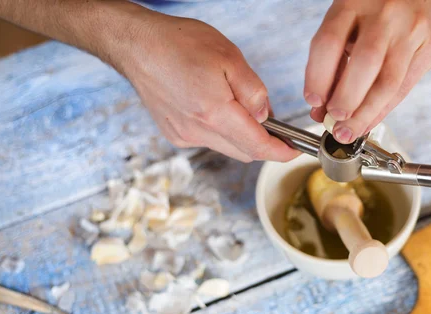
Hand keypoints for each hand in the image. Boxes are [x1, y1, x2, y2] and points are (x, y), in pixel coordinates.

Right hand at [118, 16, 298, 161]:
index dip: (280, 152)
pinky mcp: (174, 134)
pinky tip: (213, 107)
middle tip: (272, 123)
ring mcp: (184, 135)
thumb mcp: (229, 57)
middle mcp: (198, 131)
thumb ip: (253, 90)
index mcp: (215, 113)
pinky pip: (208, 140)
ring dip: (240, 136)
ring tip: (237, 105)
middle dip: (263, 143)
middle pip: (243, 152)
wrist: (137, 45)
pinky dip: (220, 131)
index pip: (257, 145)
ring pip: (226, 147)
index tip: (293, 152)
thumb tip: (265, 115)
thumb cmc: (180, 44)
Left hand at [304, 0, 430, 142]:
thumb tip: (321, 107)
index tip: (313, 101)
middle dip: (346, 101)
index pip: (329, 43)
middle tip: (334, 124)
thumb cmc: (376, 4)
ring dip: (366, 114)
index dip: (317, 78)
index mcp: (354, 1)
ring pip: (389, 82)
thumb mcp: (347, 17)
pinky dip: (384, 108)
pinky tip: (370, 120)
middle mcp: (385, 14)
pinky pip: (405, 85)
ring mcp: (412, 29)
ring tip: (349, 131)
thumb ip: (334, 58)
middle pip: (364, 64)